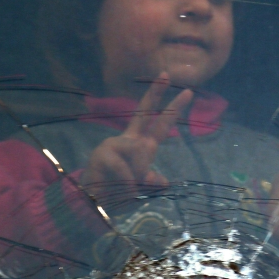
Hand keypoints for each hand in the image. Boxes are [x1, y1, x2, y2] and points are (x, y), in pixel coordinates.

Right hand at [81, 73, 192, 202]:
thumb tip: (163, 181)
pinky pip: (125, 168)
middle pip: (143, 113)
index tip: (187, 92)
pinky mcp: (104, 152)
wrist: (90, 205)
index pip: (159, 125)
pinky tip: (116, 188)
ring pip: (138, 153)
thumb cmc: (115, 194)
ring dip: (136, 177)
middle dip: (155, 93)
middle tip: (166, 74)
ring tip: (124, 187)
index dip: (173, 109)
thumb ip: (152, 182)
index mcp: (141, 146)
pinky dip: (126, 182)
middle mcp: (128, 140)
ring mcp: (115, 144)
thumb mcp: (141, 189)